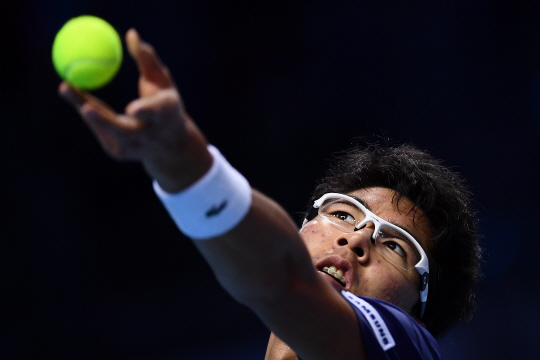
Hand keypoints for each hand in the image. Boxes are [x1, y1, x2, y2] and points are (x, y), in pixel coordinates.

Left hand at [59, 29, 211, 191]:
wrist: (170, 147)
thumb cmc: (167, 108)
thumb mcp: (163, 84)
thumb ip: (148, 61)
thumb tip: (131, 35)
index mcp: (166, 115)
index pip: (155, 113)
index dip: (144, 111)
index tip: (131, 109)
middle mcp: (149, 136)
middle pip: (124, 129)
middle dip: (104, 120)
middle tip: (86, 107)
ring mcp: (133, 148)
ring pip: (104, 127)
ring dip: (85, 106)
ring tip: (66, 88)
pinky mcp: (117, 153)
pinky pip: (99, 129)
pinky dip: (90, 112)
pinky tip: (84, 102)